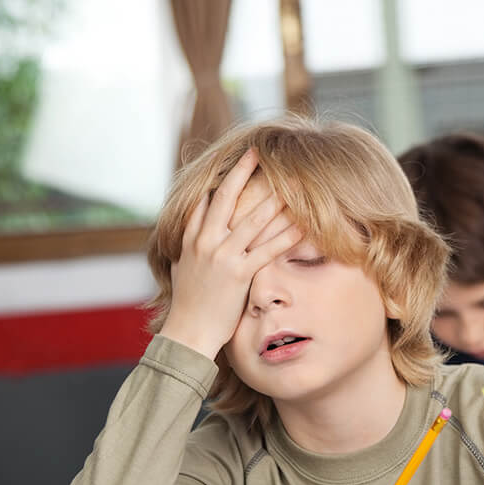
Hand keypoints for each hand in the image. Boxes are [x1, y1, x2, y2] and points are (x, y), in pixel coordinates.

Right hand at [160, 149, 302, 358]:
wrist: (187, 332)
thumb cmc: (187, 303)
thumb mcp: (181, 265)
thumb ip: (189, 239)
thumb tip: (196, 218)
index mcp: (192, 238)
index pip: (207, 199)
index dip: (225, 178)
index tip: (242, 161)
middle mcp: (206, 242)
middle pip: (227, 198)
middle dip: (243, 173)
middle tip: (258, 152)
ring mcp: (222, 257)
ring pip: (253, 220)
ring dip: (274, 200)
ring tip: (291, 184)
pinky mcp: (239, 274)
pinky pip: (268, 250)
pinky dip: (286, 236)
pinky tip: (302, 225)